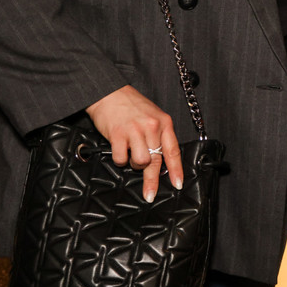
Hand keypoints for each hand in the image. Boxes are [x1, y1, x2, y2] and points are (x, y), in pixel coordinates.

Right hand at [85, 85, 182, 200]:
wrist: (108, 92)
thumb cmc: (130, 104)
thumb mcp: (152, 115)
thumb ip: (158, 134)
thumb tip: (160, 157)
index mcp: (164, 122)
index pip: (173, 151)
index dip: (176, 170)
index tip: (178, 184)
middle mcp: (152, 127)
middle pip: (156, 160)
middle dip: (152, 181)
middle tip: (149, 195)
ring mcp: (135, 131)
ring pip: (140, 161)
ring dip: (133, 164)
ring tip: (130, 154)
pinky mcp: (118, 135)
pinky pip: (121, 158)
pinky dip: (119, 159)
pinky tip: (118, 149)